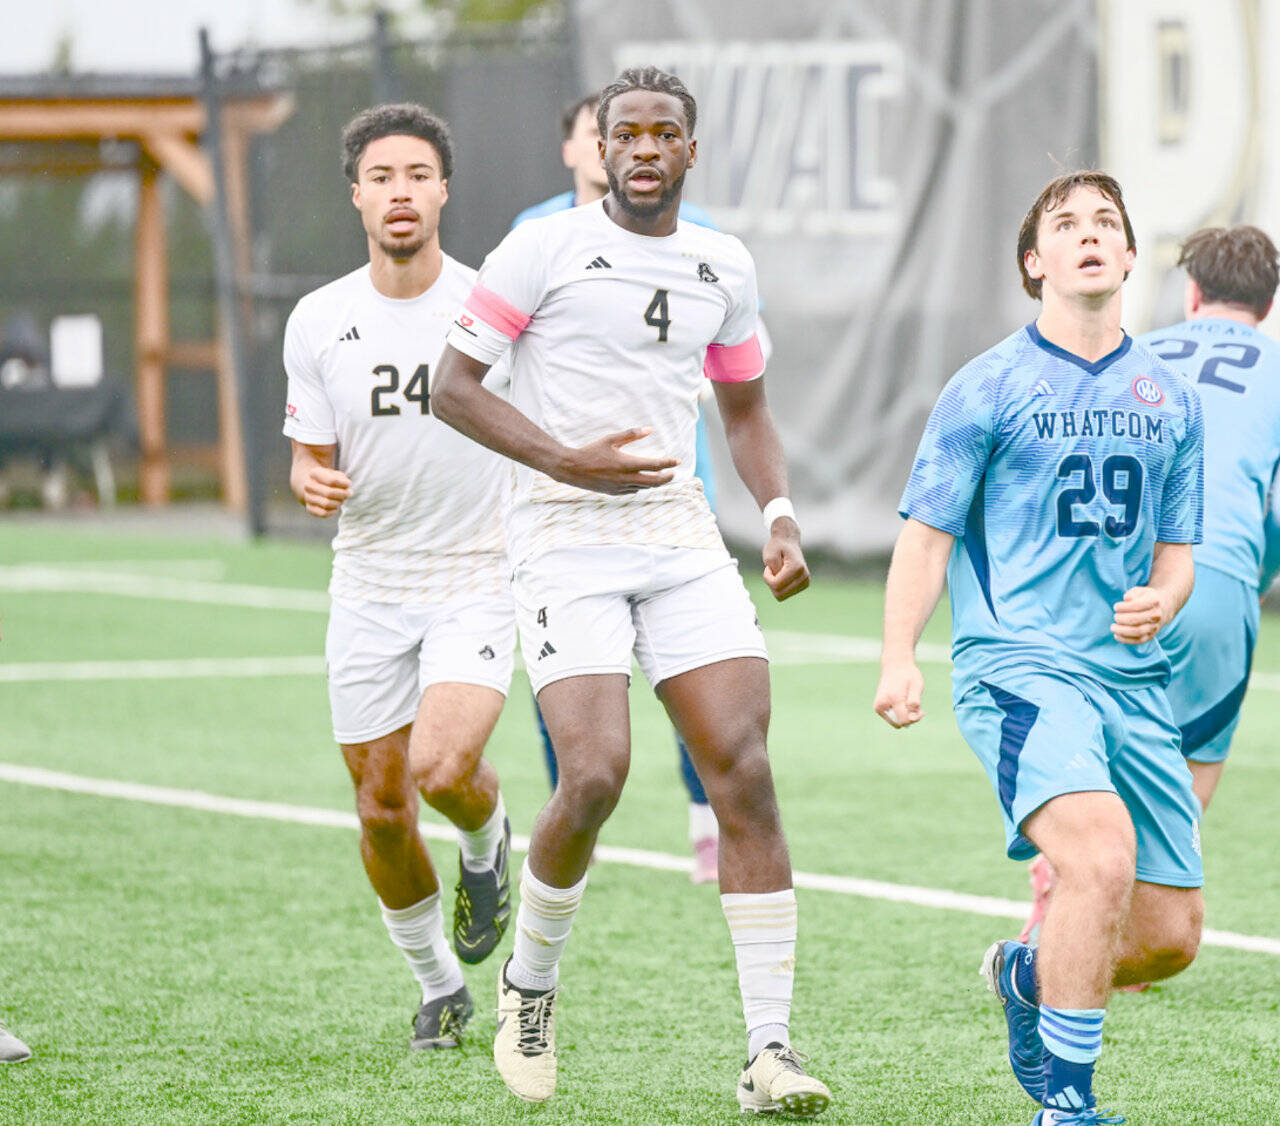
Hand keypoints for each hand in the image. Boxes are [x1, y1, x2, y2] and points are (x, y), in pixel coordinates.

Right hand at [299, 466, 350, 516]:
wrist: (316, 486)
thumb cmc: (330, 479)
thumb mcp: (337, 474)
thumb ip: (343, 481)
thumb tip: (349, 492)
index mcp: (314, 473)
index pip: (332, 481)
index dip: (344, 484)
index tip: (349, 484)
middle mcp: (308, 485)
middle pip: (329, 493)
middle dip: (342, 494)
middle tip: (348, 493)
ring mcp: (307, 497)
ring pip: (326, 504)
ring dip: (338, 502)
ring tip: (341, 499)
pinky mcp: (310, 509)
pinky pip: (324, 513)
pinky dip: (333, 511)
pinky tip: (336, 506)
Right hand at [553, 428, 678, 494]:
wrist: (572, 469)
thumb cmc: (591, 451)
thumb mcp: (610, 439)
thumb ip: (631, 434)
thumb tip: (649, 429)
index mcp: (626, 464)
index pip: (654, 465)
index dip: (668, 463)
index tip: (678, 461)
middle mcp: (626, 478)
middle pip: (654, 482)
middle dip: (666, 478)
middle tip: (673, 473)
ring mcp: (620, 488)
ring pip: (644, 487)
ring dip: (654, 483)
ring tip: (661, 476)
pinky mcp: (614, 493)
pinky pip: (633, 491)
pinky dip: (641, 486)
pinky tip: (642, 482)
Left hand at [763, 517, 808, 600]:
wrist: (788, 540)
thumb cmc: (777, 546)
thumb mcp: (769, 554)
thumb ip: (772, 569)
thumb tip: (777, 586)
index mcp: (797, 567)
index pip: (776, 585)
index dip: (767, 577)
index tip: (768, 567)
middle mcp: (804, 576)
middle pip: (779, 594)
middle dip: (771, 583)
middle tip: (772, 570)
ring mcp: (806, 582)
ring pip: (782, 596)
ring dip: (775, 585)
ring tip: (778, 572)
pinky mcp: (804, 585)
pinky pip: (785, 594)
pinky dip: (780, 587)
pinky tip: (782, 576)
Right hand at [874, 660, 924, 727]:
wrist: (895, 666)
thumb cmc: (908, 676)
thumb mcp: (917, 685)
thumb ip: (915, 702)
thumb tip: (912, 717)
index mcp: (894, 698)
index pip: (904, 720)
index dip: (915, 718)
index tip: (921, 710)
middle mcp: (882, 704)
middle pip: (899, 723)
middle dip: (909, 717)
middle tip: (914, 704)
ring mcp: (878, 707)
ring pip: (895, 722)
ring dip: (904, 715)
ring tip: (907, 701)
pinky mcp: (877, 708)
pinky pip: (892, 718)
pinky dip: (898, 714)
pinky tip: (901, 703)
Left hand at [1111, 585, 1167, 644]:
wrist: (1161, 609)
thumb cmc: (1145, 599)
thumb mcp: (1139, 591)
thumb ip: (1132, 593)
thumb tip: (1127, 598)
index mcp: (1154, 601)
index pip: (1137, 605)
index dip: (1123, 607)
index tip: (1116, 607)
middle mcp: (1157, 615)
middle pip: (1136, 619)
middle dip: (1121, 619)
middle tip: (1115, 616)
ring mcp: (1154, 627)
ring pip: (1137, 632)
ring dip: (1122, 631)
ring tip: (1113, 627)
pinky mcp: (1150, 636)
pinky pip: (1138, 640)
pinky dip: (1125, 639)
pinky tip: (1117, 635)